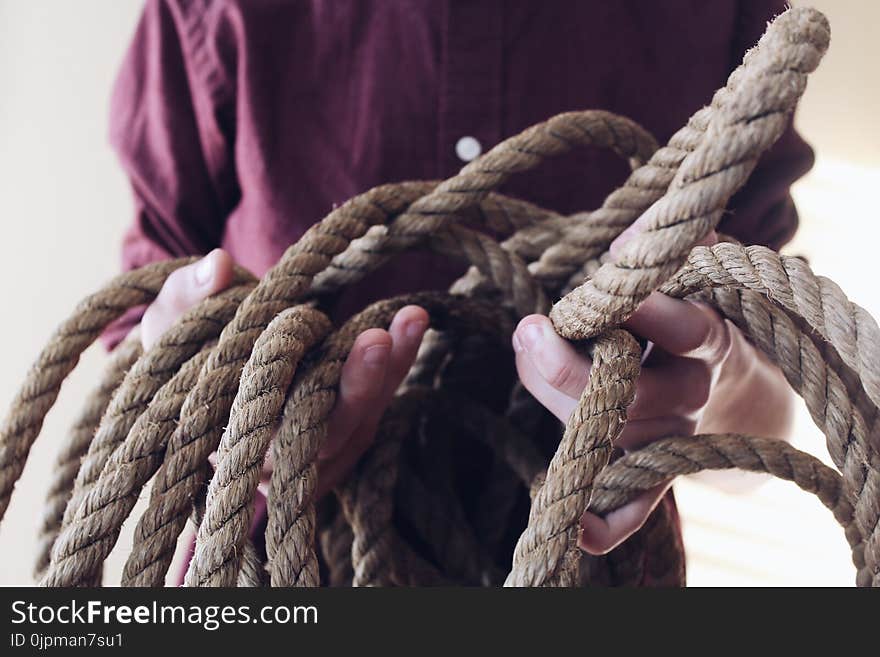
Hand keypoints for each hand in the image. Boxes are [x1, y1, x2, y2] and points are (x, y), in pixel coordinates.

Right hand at [141, 249, 427, 497]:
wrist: (216, 372)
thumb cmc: (188, 354)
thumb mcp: (171, 326)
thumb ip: (185, 298)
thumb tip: (216, 266)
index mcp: (232, 444)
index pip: (268, 434)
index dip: (295, 402)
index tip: (306, 355)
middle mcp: (282, 460)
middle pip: (328, 435)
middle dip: (356, 388)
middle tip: (376, 340)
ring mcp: (322, 448)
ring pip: (363, 418)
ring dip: (390, 368)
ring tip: (411, 317)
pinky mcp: (350, 427)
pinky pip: (379, 400)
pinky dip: (398, 361)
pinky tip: (412, 322)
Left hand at [513, 232, 791, 554]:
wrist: (739, 382)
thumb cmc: (696, 308)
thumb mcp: (695, 270)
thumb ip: (665, 250)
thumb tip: (623, 243)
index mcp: (708, 340)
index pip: (681, 327)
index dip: (641, 309)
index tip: (599, 290)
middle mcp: (690, 396)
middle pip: (627, 396)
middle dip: (567, 367)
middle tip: (530, 327)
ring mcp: (670, 438)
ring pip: (603, 433)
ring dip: (552, 398)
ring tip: (527, 343)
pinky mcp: (654, 468)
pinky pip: (634, 506)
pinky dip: (607, 523)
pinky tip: (577, 530)